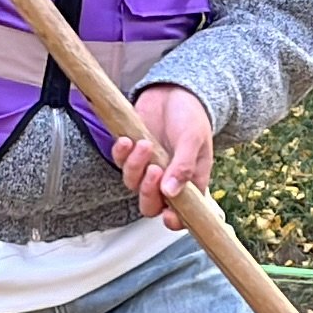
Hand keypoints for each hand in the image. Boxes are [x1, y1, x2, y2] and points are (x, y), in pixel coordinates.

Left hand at [113, 84, 214, 228]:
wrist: (175, 91)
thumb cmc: (192, 117)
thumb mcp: (193, 139)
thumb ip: (184, 166)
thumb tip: (171, 192)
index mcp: (189, 184)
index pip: (181, 214)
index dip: (174, 221)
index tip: (169, 214)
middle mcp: (166, 181)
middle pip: (150, 206)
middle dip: (148, 192)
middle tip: (155, 169)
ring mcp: (147, 169)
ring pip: (132, 184)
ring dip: (135, 167)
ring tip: (145, 144)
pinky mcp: (130, 154)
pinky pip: (119, 163)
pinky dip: (121, 154)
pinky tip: (128, 140)